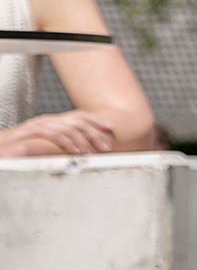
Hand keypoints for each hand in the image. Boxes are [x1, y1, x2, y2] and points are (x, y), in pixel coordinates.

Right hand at [0, 111, 116, 157]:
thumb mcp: (39, 147)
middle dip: (96, 132)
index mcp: (50, 122)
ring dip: (84, 139)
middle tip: (107, 146)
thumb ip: (56, 146)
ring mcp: (37, 126)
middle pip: (77, 120)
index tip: (112, 130)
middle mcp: (45, 121)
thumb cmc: (13, 151)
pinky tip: (76, 151)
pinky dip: (67, 142)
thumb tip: (77, 153)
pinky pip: (53, 134)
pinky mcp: (28, 134)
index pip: (78, 116)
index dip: (96, 121)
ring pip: (68, 127)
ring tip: (94, 152)